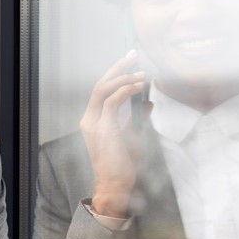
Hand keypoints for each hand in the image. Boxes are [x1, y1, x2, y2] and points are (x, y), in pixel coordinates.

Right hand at [80, 51, 147, 216]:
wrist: (115, 183)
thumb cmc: (123, 163)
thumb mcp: (134, 135)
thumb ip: (138, 117)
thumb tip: (149, 102)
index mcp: (93, 120)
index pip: (101, 90)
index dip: (115, 73)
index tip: (130, 62)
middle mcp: (89, 119)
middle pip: (99, 84)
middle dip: (117, 67)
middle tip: (133, 55)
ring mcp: (94, 124)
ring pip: (103, 89)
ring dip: (123, 77)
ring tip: (140, 72)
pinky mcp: (104, 129)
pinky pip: (113, 101)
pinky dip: (126, 90)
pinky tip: (139, 86)